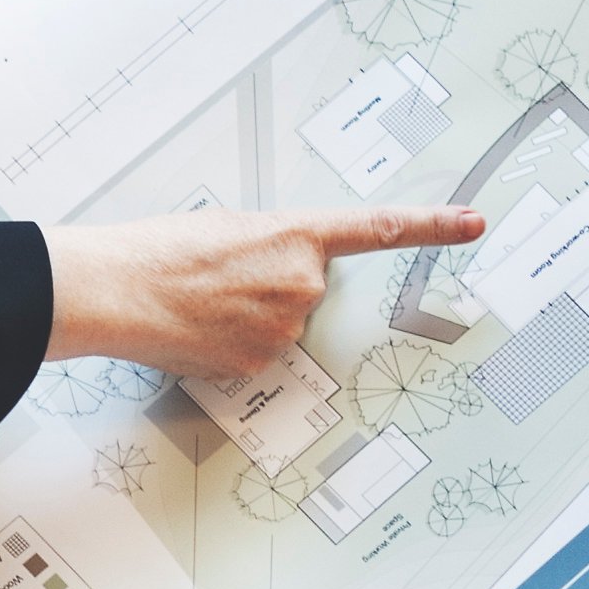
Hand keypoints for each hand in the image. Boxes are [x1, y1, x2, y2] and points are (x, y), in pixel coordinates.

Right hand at [45, 205, 482, 378]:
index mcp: (295, 234)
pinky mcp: (258, 365)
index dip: (432, 225)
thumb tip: (272, 275)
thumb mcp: (225, 227)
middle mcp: (302, 283)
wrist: (115, 289)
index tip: (473, 223)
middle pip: (307, 291)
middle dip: (273, 287)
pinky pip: (256, 355)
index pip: (379, 229)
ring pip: (280, 327)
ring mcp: (284, 329)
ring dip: (247, 318)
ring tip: (199, 303)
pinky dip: (230, 345)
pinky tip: (196, 329)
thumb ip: (268, 245)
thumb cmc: (156, 251)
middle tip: (220, 278)